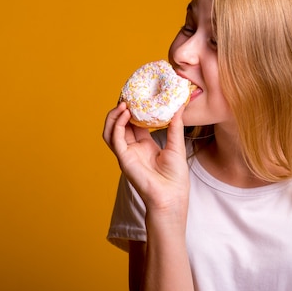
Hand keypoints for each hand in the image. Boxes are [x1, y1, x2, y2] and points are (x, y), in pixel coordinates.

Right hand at [102, 102, 189, 216]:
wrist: (172, 196)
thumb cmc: (175, 176)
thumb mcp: (176, 145)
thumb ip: (175, 125)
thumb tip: (180, 106)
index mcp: (144, 145)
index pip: (133, 123)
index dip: (133, 109)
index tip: (138, 95)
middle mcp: (132, 148)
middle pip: (119, 124)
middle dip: (121, 109)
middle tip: (127, 94)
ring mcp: (126, 154)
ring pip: (111, 131)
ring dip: (114, 116)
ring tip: (123, 102)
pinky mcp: (123, 159)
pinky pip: (115, 139)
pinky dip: (117, 125)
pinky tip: (125, 114)